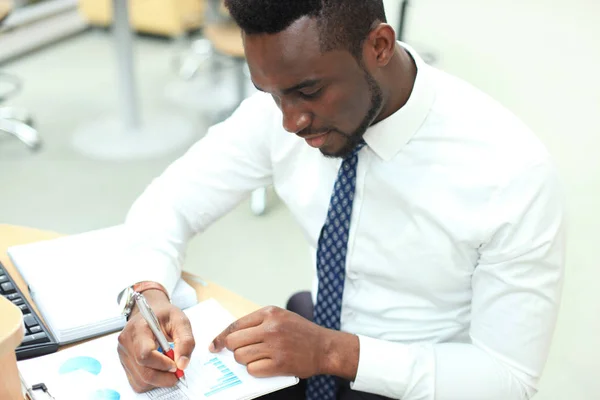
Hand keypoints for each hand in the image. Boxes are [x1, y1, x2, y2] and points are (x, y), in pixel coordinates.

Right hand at [117, 289, 195, 392]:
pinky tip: (160, 371)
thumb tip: (182, 364)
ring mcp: (123, 355)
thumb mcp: (180, 321)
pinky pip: (138, 382)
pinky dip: (152, 382)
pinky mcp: (125, 364)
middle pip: (143, 372)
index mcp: (138, 328)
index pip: (145, 354)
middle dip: (164, 377)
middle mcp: (126, 343)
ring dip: (159, 381)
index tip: (176, 364)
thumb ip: (186, 341)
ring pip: (141, 381)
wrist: (151, 312)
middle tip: (178, 373)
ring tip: (170, 369)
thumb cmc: (165, 316)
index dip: (163, 364)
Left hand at [209, 306, 358, 379]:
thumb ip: (258, 323)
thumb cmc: (301, 332)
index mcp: (269, 313)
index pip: (235, 325)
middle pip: (234, 342)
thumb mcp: (280, 317)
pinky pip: (253, 370)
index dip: (222, 337)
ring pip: (241, 357)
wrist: (325, 347)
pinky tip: (264, 366)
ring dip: (245, 360)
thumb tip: (231, 336)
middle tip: (242, 352)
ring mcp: (275, 346)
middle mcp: (271, 327)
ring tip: (257, 358)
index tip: (215, 345)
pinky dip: (255, 370)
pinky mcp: (279, 363)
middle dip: (234, 349)